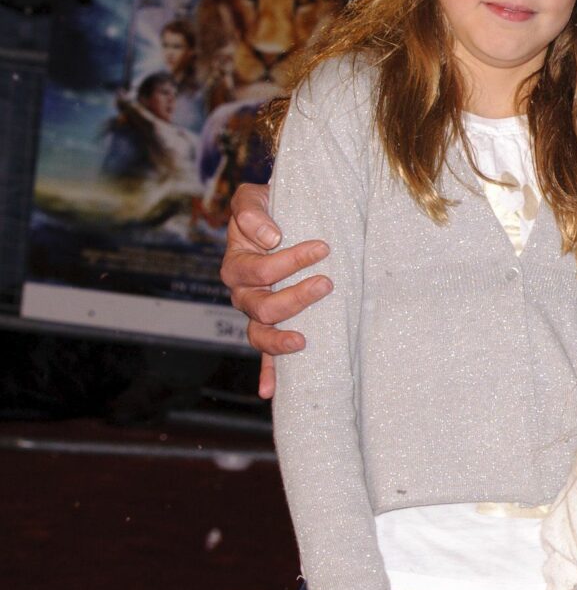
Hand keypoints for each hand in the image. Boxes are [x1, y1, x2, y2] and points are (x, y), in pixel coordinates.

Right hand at [220, 180, 330, 399]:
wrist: (282, 215)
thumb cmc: (270, 206)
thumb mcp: (253, 197)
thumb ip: (251, 210)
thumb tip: (271, 237)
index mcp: (237, 263)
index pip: (259, 269)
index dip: (289, 261)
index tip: (322, 247)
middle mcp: (243, 292)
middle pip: (261, 306)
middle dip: (295, 297)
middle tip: (326, 283)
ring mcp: (256, 312)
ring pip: (260, 333)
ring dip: (282, 338)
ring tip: (306, 338)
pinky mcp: (271, 326)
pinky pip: (264, 354)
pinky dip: (267, 373)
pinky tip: (270, 393)